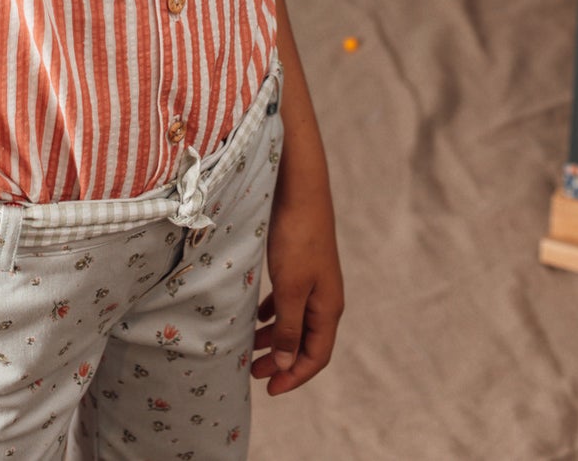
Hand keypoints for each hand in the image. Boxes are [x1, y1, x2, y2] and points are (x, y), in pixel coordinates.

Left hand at [250, 184, 342, 395]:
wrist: (300, 189)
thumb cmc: (297, 237)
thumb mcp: (290, 287)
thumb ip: (288, 326)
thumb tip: (286, 363)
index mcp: (328, 308)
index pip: (316, 356)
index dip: (294, 376)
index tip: (269, 389)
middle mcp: (325, 298)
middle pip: (306, 342)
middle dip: (281, 361)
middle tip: (253, 373)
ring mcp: (313, 281)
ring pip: (295, 321)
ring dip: (274, 338)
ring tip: (249, 348)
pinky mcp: (300, 265)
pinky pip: (288, 301)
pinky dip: (273, 314)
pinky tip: (257, 315)